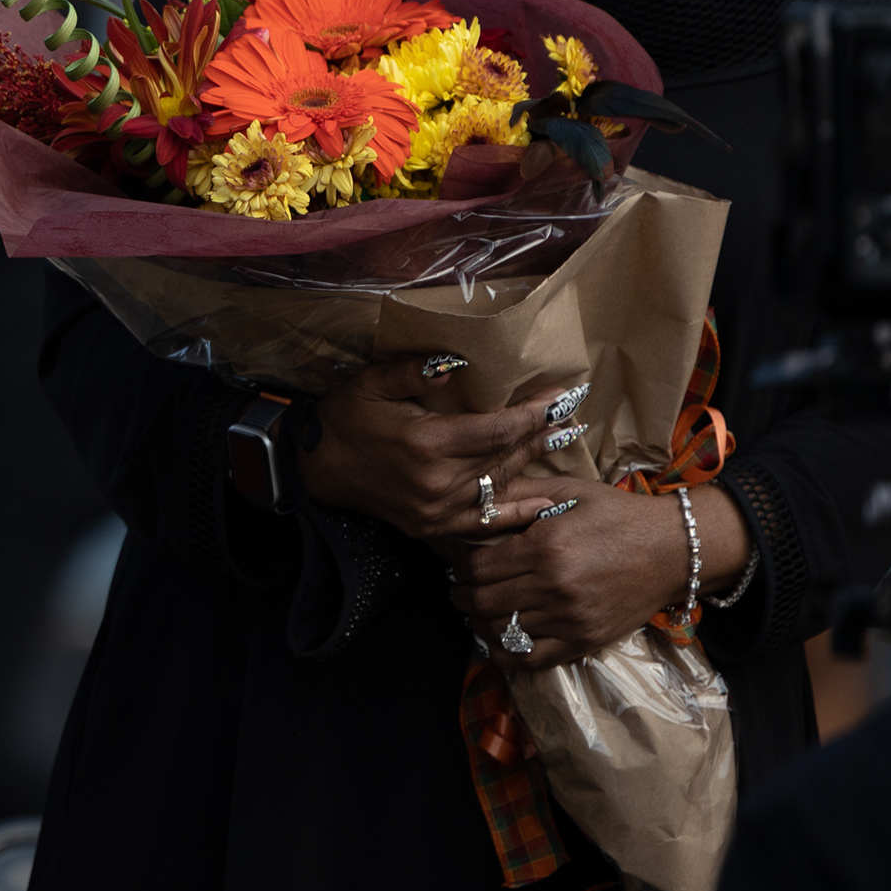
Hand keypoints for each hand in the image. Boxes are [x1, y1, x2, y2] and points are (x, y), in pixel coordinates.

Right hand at [292, 363, 556, 543]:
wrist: (317, 468)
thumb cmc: (344, 419)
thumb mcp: (372, 383)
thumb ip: (414, 372)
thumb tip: (457, 363)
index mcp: (427, 442)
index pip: (499, 427)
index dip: (535, 411)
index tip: (561, 394)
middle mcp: (438, 480)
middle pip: (507, 455)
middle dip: (543, 432)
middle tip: (573, 412)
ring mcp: (437, 509)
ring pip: (500, 485)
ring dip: (535, 463)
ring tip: (564, 440)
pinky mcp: (433, 527)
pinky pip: (485, 523)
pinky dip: (518, 514)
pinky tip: (547, 505)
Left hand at [452, 479, 747, 669]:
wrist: (673, 549)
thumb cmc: (618, 515)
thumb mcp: (568, 492)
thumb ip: (519, 493)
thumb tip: (475, 498)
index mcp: (545, 547)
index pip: (477, 566)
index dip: (459, 566)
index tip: (457, 562)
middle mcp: (554, 587)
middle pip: (483, 601)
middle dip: (461, 595)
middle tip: (458, 588)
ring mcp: (570, 619)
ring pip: (500, 631)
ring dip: (478, 622)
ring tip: (475, 611)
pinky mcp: (584, 641)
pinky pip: (530, 658)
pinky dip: (505, 652)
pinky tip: (499, 637)